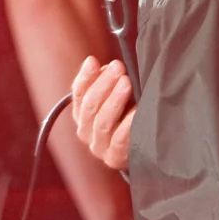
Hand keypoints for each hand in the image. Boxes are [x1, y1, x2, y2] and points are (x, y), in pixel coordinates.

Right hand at [71, 57, 135, 172]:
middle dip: (103, 84)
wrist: (140, 152)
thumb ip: (105, 81)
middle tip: (118, 67)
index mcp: (81, 114)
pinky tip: (137, 111)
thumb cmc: (127, 117)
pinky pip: (119, 141)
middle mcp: (85, 131)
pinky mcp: (114, 158)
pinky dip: (127, 125)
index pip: (78, 93)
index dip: (85, 76)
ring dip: (114, 100)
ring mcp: (98, 147)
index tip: (94, 61)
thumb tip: (100, 64)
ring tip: (127, 83)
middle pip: (90, 106)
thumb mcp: (115, 97)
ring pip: (102, 122)